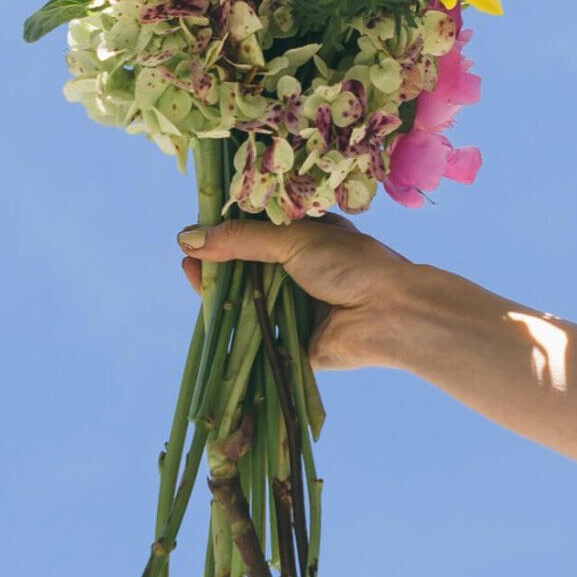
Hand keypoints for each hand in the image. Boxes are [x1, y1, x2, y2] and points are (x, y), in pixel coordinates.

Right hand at [177, 217, 411, 369]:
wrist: (389, 314)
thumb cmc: (351, 266)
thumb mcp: (294, 239)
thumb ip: (243, 239)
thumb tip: (189, 237)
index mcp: (307, 241)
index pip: (258, 234)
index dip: (227, 233)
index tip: (198, 232)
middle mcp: (300, 273)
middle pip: (247, 269)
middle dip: (217, 264)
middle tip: (187, 256)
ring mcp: (295, 310)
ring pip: (247, 302)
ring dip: (220, 293)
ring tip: (192, 277)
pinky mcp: (290, 345)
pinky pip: (255, 337)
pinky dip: (232, 329)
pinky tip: (207, 316)